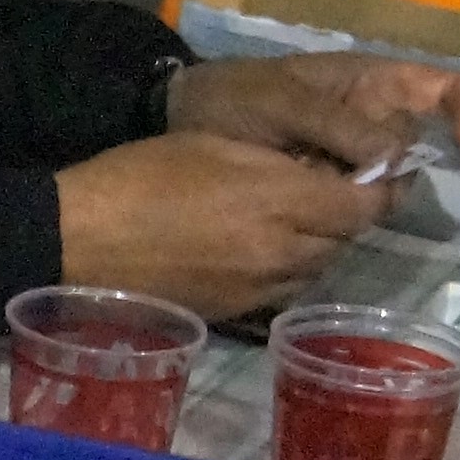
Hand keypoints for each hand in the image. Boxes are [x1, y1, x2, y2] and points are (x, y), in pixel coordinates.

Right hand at [50, 133, 392, 323]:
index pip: (365, 205)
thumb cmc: (140, 176)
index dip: (382, 189)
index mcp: (281, 203)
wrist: (77, 240)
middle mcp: (282, 253)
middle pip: (345, 240)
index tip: (380, 174)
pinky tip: (256, 251)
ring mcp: (258, 289)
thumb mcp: (216, 146)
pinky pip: (282, 290)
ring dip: (317, 246)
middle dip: (344, 216)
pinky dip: (284, 269)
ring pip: (317, 268)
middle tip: (327, 192)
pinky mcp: (234, 313)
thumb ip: (283, 164)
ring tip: (290, 222)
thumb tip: (326, 176)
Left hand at [163, 50, 459, 174]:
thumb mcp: (284, 102)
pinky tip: (298, 203)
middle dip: (390, 172)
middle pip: (415, 150)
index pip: (446, 87)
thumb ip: (339, 127)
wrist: (182, 117)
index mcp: (374, 81)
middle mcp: (372, 118)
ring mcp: (351, 154)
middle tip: (333, 176)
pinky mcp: (328, 184)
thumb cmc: (235, 93)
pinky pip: (351, 202)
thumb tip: (394, 162)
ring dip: (356, 194)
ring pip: (384, 184)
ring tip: (301, 182)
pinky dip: (335, 209)